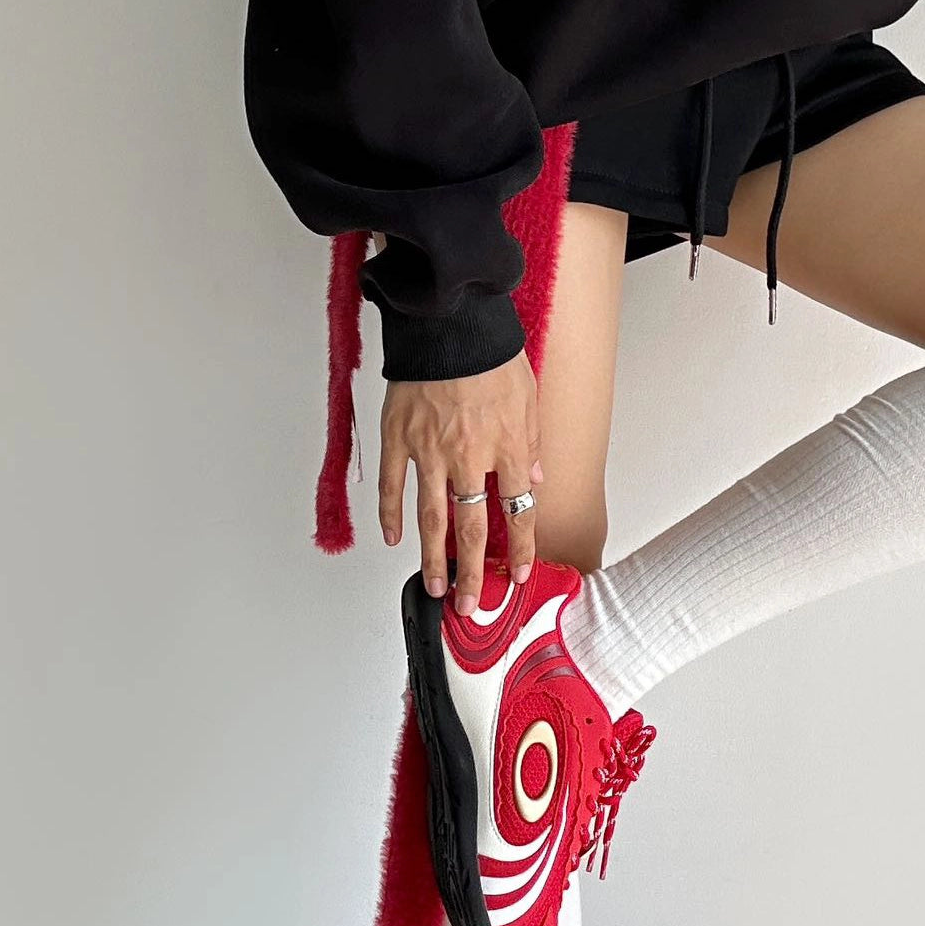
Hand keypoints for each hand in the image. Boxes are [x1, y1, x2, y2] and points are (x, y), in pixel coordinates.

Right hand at [379, 351, 542, 615]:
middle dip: (474, 573)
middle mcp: (467, 458)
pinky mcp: (398, 436)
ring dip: (433, 558)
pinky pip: (394, 484)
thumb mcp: (529, 399)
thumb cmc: (490, 353)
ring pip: (431, 518)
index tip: (521, 574)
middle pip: (472, 529)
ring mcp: (428, 451)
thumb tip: (532, 483)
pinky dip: (392, 513)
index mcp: (504, 449)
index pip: (517, 513)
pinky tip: (394, 538)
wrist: (449, 320)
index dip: (521, 548)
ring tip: (437, 587)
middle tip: (471, 605)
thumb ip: (529, 446)